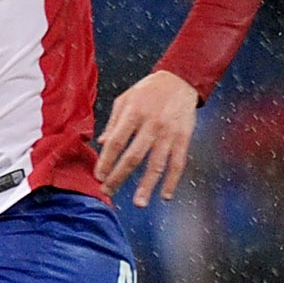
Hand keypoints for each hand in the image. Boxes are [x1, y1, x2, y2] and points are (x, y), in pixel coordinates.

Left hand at [96, 70, 200, 206]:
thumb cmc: (147, 90)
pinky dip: (173, 180)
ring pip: (157, 164)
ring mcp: (169, 133)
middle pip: (133, 156)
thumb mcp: (125, 99)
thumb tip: (101, 144)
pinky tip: (166, 195)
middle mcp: (151, 125)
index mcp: (133, 114)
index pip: (116, 143)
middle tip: (108, 192)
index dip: (106, 161)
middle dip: (119, 177)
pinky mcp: (184, 137)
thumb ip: (113, 122)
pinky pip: (178, 162)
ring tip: (139, 203)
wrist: (180, 79)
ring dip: (147, 185)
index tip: (98, 176)